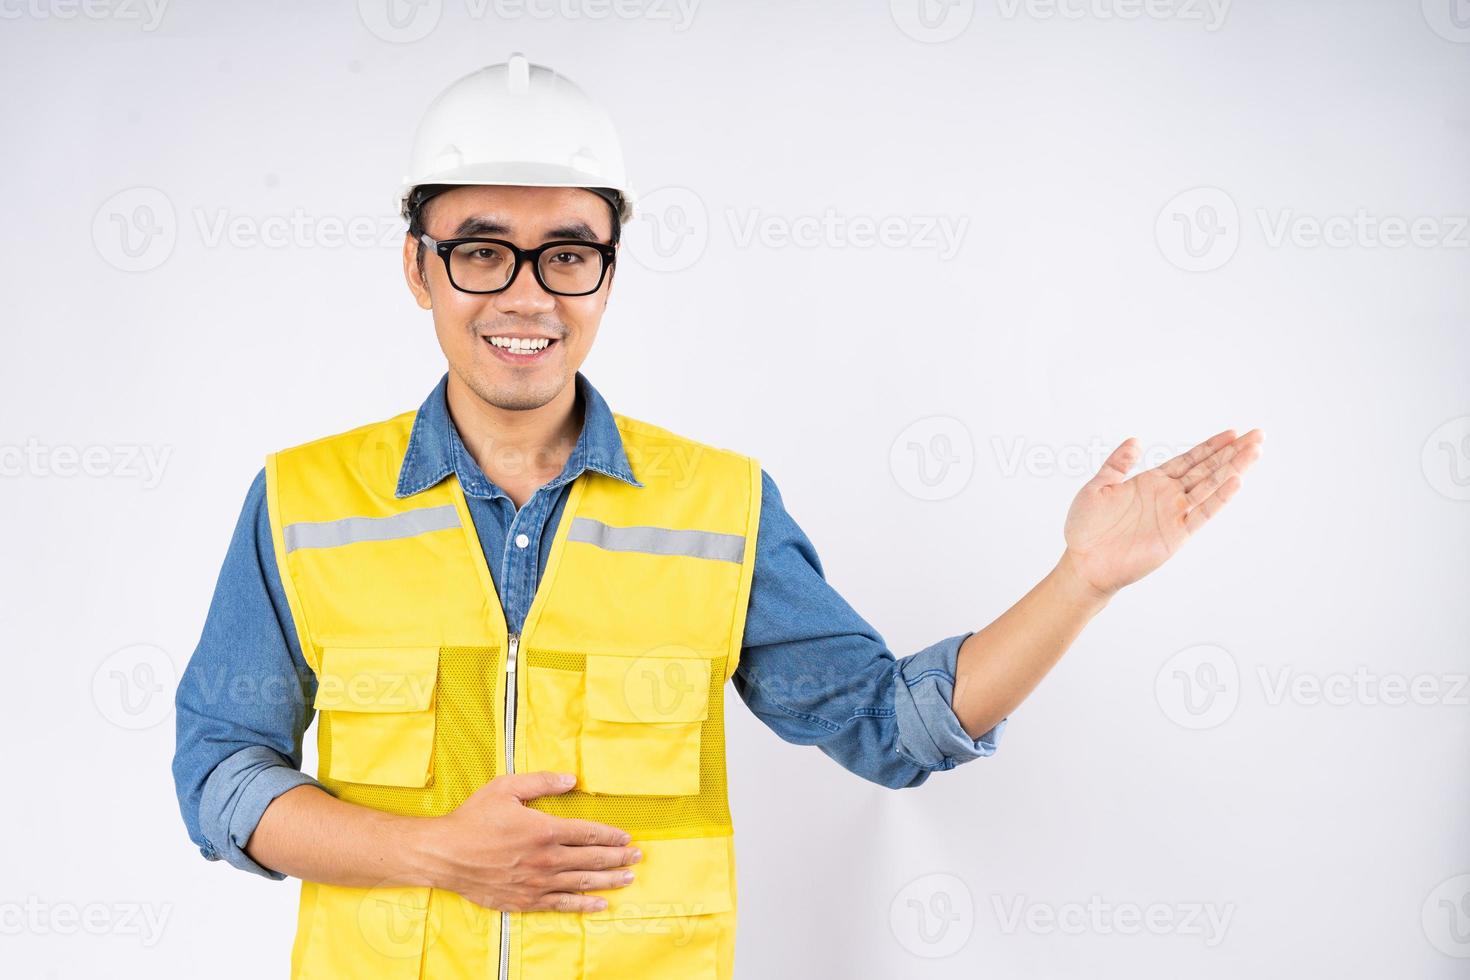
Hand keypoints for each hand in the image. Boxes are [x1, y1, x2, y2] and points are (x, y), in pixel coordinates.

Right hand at [413, 770, 641, 912]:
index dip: (611, 835)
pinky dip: (584, 904)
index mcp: (544, 829)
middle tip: (637, 857)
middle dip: (618, 858)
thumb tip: (572, 779)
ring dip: (609, 880)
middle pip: (591, 858)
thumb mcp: (506, 787)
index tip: (626, 837)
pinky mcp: (526, 900)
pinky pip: (562, 904)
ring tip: (629, 878)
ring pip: (582, 882)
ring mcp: (537, 882)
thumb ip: (542, 781)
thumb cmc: (473, 818)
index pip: (588, 832)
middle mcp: (546, 859)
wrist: (444, 854)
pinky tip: (601, 904)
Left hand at [1061, 428, 1263, 597]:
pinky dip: (1220, 498)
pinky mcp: (1176, 535)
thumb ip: (1118, 464)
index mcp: (1151, 483)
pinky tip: (1236, 481)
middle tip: (1257, 435)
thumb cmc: (1086, 528)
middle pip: (1207, 469)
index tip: (1233, 432)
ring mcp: (1174, 515)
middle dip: (1232, 453)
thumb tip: (1135, 440)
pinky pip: (1202, 514)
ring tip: (1255, 451)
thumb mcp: (1098, 486)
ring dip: (1233, 469)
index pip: (1188, 460)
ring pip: (1211, 487)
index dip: (1210, 446)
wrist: (1083, 563)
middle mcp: (1168, 497)